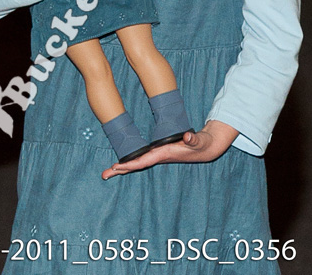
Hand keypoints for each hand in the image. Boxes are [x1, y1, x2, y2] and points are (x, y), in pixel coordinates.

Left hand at [102, 120, 238, 178]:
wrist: (206, 148)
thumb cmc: (201, 144)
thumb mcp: (199, 141)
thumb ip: (193, 139)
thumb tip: (187, 137)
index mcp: (164, 154)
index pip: (143, 161)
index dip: (130, 164)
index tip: (117, 167)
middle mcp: (159, 157)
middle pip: (136, 165)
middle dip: (120, 170)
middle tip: (104, 174)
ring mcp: (159, 155)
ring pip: (138, 162)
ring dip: (123, 167)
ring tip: (109, 171)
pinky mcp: (160, 152)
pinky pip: (143, 157)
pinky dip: (132, 161)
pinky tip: (124, 163)